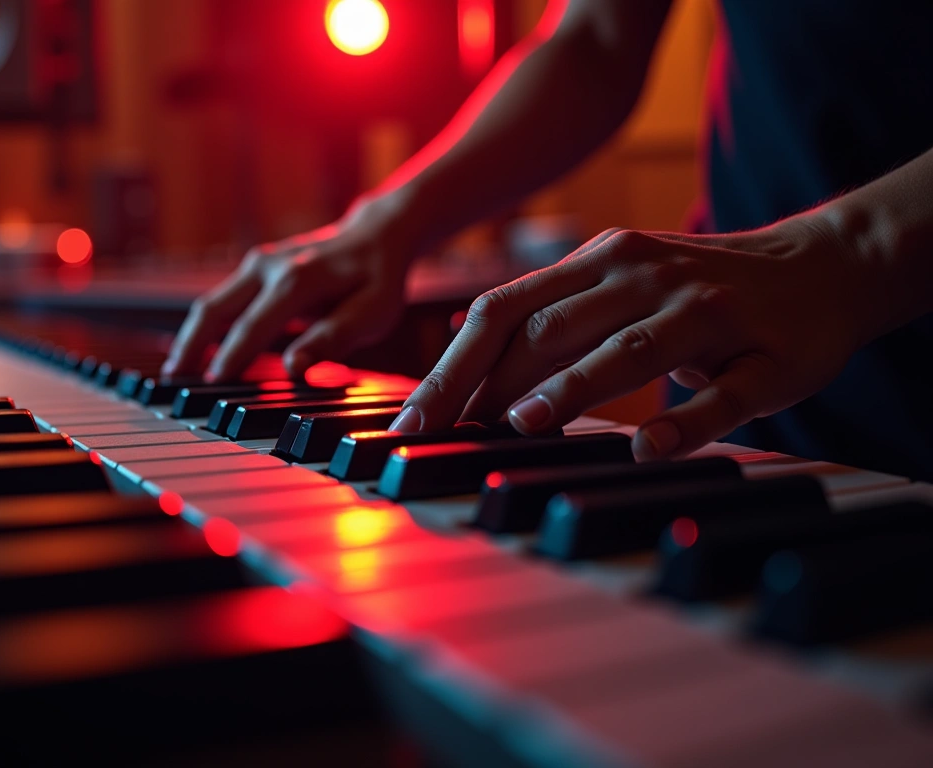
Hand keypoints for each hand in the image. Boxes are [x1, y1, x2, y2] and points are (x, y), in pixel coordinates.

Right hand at [162, 192, 417, 380]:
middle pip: (213, 309)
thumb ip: (332, 339)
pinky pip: (224, 299)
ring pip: (212, 302)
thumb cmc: (378, 279)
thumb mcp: (372, 312)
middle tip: (172, 381)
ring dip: (192, 336)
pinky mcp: (256, 267)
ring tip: (176, 370)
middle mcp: (269, 266)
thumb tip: (294, 368)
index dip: (230, 358)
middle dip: (190, 346)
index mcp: (296, 280)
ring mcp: (258, 263)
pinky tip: (198, 349)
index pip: (252, 326)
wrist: (377, 233)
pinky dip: (207, 325)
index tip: (210, 385)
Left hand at [394, 215, 880, 459]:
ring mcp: (706, 313)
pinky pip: (720, 393)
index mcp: (598, 262)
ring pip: (628, 348)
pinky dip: (681, 421)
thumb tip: (460, 352)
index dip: (452, 364)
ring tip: (524, 422)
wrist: (826, 264)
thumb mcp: (615, 280)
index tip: (412, 417)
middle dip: (486, 385)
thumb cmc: (697, 287)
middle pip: (549, 329)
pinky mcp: (766, 356)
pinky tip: (646, 446)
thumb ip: (547, 311)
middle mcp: (643, 277)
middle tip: (443, 435)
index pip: (505, 309)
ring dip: (572, 386)